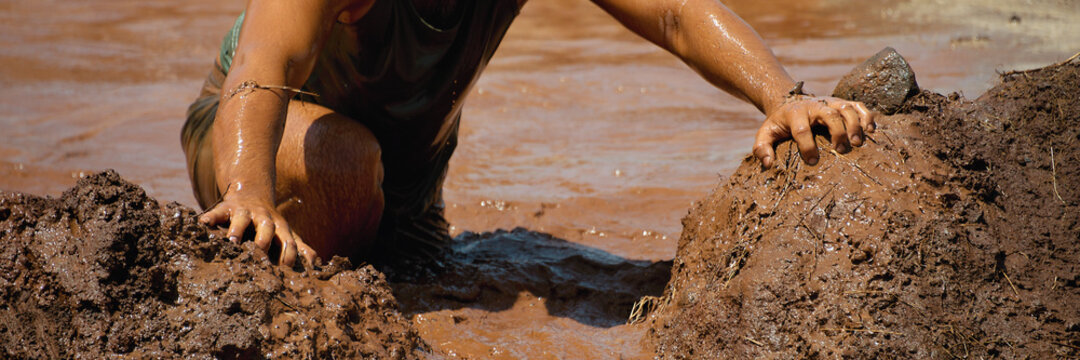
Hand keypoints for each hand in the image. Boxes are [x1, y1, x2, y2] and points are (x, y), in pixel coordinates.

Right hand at [199, 194, 316, 266]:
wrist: (252, 193)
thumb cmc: (270, 223)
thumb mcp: (286, 233)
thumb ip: (300, 248)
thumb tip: (317, 263)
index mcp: (280, 227)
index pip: (288, 240)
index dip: (288, 253)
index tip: (285, 269)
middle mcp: (263, 219)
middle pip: (266, 228)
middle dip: (263, 240)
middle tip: (258, 254)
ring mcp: (244, 212)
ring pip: (241, 220)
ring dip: (237, 230)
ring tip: (231, 242)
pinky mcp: (226, 207)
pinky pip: (217, 212)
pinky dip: (210, 217)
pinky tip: (203, 224)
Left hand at [753, 96, 877, 168]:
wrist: (789, 101)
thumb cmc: (779, 124)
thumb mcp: (765, 133)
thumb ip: (762, 148)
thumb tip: (768, 163)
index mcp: (794, 114)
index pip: (802, 129)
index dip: (807, 145)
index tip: (813, 161)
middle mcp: (815, 105)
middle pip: (829, 115)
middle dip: (837, 132)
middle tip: (841, 150)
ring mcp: (830, 102)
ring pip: (847, 108)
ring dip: (855, 124)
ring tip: (857, 143)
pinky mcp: (842, 103)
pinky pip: (858, 105)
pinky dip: (867, 116)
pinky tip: (870, 131)